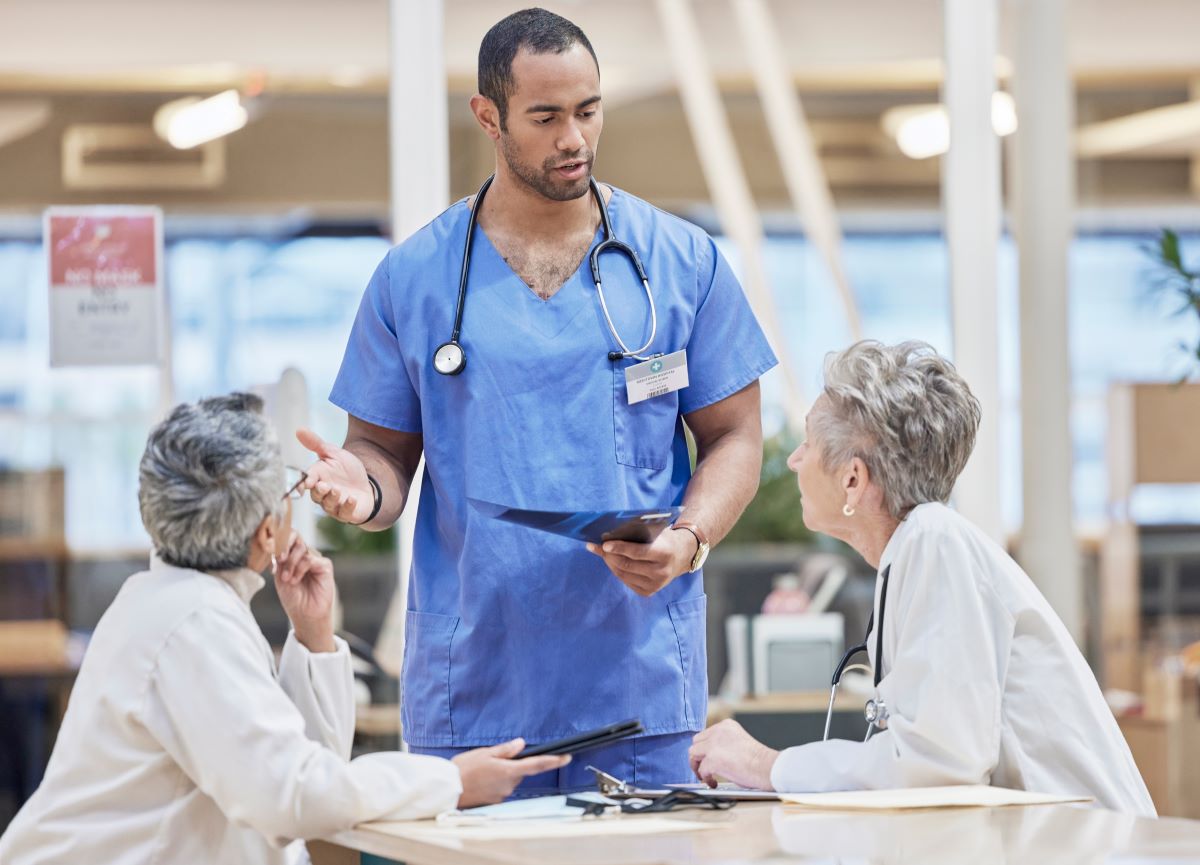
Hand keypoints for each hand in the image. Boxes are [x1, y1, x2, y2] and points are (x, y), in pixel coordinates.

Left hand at [273, 532, 336, 652]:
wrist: (304, 615)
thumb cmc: (292, 598)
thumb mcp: (280, 577)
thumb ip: (279, 560)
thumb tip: (275, 544)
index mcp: (291, 555)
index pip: (286, 537)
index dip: (277, 539)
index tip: (269, 549)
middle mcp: (303, 554)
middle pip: (295, 535)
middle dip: (284, 544)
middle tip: (280, 559)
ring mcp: (314, 559)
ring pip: (301, 548)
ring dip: (290, 563)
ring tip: (286, 579)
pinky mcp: (325, 566)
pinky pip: (309, 559)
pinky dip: (299, 569)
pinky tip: (295, 581)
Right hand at [296, 428, 373, 524]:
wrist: (366, 484)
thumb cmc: (346, 469)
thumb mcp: (334, 453)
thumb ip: (317, 444)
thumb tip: (299, 429)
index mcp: (318, 478)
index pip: (307, 481)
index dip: (305, 482)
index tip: (307, 482)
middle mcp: (323, 493)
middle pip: (316, 495)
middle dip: (319, 491)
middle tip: (324, 485)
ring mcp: (335, 504)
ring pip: (329, 505)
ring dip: (332, 498)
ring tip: (337, 490)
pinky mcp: (347, 512)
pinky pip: (345, 513)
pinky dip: (348, 506)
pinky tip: (352, 499)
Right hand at [451, 739, 570, 807]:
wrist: (448, 790)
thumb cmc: (464, 768)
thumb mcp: (485, 753)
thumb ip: (506, 750)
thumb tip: (521, 744)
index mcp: (509, 771)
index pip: (537, 765)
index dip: (554, 761)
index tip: (567, 757)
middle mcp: (509, 785)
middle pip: (520, 772)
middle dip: (513, 765)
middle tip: (494, 759)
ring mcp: (502, 795)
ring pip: (510, 780)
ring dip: (503, 774)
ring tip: (483, 769)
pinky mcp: (495, 801)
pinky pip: (501, 788)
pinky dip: (495, 782)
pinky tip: (481, 779)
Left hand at [586, 526, 696, 596]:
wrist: (682, 556)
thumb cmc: (664, 540)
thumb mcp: (657, 532)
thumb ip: (638, 533)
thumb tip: (610, 535)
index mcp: (665, 554)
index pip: (637, 552)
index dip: (619, 548)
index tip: (604, 544)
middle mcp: (661, 572)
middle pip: (627, 565)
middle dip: (609, 555)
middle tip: (597, 546)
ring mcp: (655, 584)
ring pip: (623, 574)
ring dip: (610, 563)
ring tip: (602, 553)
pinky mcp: (649, 592)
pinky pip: (626, 581)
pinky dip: (616, 571)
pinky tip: (612, 562)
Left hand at [688, 720, 778, 790]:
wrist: (767, 767)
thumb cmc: (758, 760)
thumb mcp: (738, 742)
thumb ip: (724, 744)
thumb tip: (711, 757)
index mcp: (726, 725)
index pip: (705, 734)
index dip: (704, 748)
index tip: (706, 758)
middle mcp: (718, 731)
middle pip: (696, 742)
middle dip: (698, 756)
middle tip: (702, 768)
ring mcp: (714, 745)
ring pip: (693, 753)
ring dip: (697, 766)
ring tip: (704, 776)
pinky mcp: (713, 759)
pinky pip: (702, 770)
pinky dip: (706, 778)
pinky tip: (713, 783)